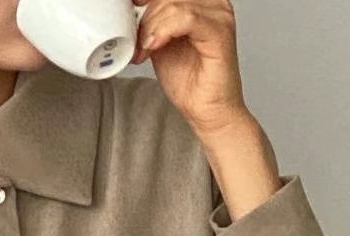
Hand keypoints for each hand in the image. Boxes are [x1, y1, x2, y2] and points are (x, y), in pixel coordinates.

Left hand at [133, 0, 248, 136]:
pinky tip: (154, 47)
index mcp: (201, 3)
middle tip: (138, 43)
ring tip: (145, 50)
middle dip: (146, 16)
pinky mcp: (219, 32)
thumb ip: (152, 24)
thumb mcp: (160, 44)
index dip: (146, 1)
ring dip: (151, 27)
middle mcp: (213, 4)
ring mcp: (219, 16)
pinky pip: (186, 18)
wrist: (208, 111)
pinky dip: (163, 31)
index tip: (129, 13)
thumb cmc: (190, 82)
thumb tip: (131, 12)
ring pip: (174, 4)